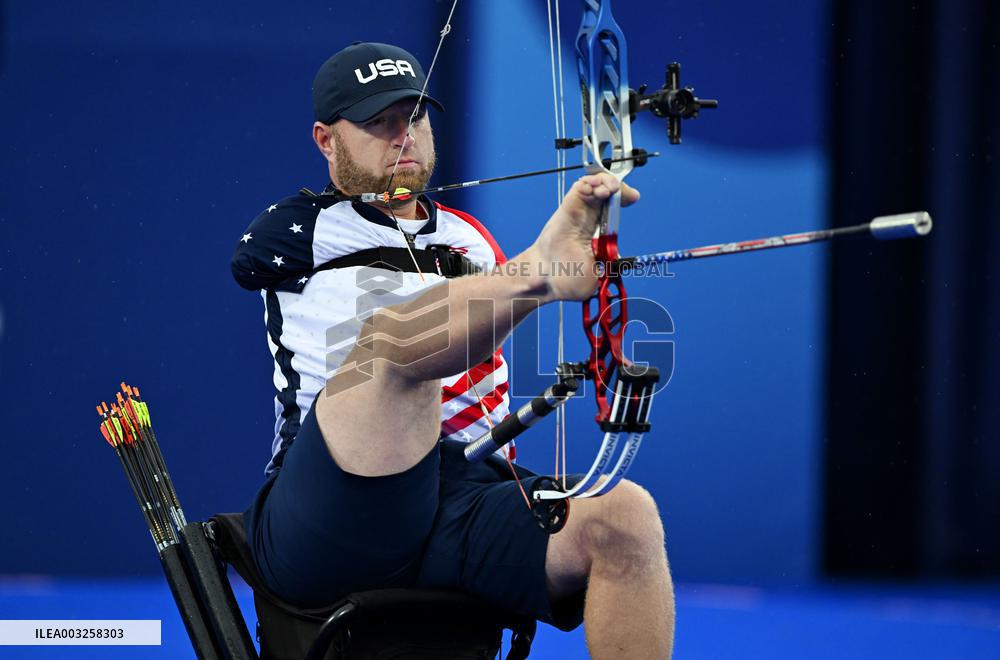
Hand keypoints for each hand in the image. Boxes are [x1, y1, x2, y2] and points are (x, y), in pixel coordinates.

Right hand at [528, 172, 639, 301]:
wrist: (546, 279)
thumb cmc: (567, 279)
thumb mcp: (600, 277)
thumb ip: (612, 269)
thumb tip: (622, 264)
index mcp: (599, 232)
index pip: (615, 208)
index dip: (624, 198)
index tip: (634, 198)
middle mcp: (589, 219)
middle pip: (608, 192)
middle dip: (619, 187)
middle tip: (621, 192)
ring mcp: (578, 211)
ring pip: (595, 185)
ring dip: (606, 182)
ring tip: (608, 190)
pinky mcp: (568, 207)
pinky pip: (580, 187)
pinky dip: (589, 182)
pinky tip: (594, 189)